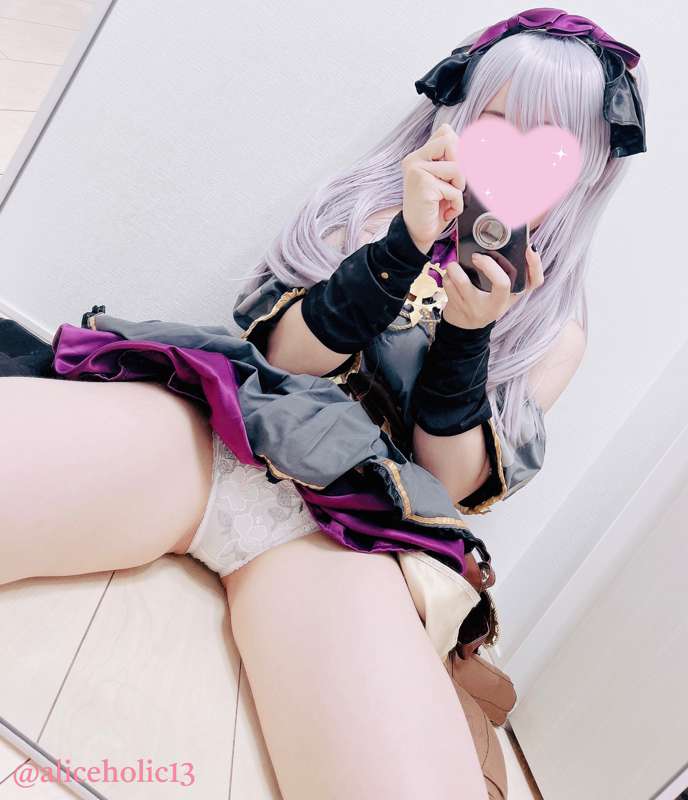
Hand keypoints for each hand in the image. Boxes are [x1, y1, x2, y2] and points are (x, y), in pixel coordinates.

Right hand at [401, 123, 464, 253]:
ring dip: (459, 187)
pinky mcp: (422, 184)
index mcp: (419, 155)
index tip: (457, 171)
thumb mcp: (446, 179)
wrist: (419, 233)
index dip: (460, 149)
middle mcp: (414, 159)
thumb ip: (453, 160)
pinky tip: (445, 212)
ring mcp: (416, 170)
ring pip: (457, 166)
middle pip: (451, 141)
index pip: (446, 132)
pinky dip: (457, 204)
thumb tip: (477, 144)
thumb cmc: (435, 208)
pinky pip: (455, 189)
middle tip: (454, 185)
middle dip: (461, 165)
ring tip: (448, 198)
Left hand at [441, 243, 544, 329]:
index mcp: (510, 299)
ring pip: (463, 281)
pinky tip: (450, 277)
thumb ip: (517, 275)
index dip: (535, 265)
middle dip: (489, 264)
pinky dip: (447, 276)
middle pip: (502, 283)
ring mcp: (476, 308)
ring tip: (456, 265)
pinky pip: (449, 284)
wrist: (466, 326)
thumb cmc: (488, 303)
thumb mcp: (506, 294)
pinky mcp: (457, 308)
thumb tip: (524, 245)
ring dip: (456, 268)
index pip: (532, 283)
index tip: (529, 248)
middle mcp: (495, 306)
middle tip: (476, 256)